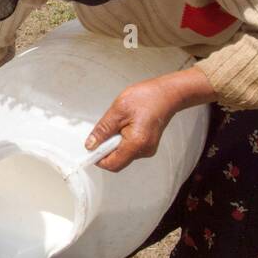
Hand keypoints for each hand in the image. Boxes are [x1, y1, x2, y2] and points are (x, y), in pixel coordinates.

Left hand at [87, 67, 216, 171]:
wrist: (167, 93)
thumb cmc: (147, 98)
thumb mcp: (118, 110)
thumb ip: (103, 129)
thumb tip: (90, 144)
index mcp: (136, 143)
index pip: (112, 164)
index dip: (98, 158)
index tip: (90, 147)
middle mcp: (144, 151)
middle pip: (117, 161)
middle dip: (106, 149)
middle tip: (106, 130)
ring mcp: (147, 149)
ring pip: (122, 155)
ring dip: (114, 144)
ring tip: (119, 124)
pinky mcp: (148, 145)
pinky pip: (129, 149)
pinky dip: (122, 141)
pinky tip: (125, 126)